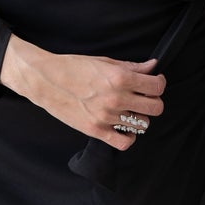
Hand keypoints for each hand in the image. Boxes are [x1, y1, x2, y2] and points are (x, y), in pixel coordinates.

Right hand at [0, 36, 164, 150]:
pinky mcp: (96, 130)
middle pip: (155, 108)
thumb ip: (131, 67)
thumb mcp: (104, 61)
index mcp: (120, 78)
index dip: (158, 84)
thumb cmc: (73, 67)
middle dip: (153, 102)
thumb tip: (152, 67)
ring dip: (140, 118)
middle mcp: (116, 98)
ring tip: (129, 111)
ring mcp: (107, 116)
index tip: (153, 83)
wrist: (45, 80)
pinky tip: (124, 129)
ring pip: (142, 125)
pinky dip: (128, 138)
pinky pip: (124, 143)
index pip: (157, 87)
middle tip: (144, 98)